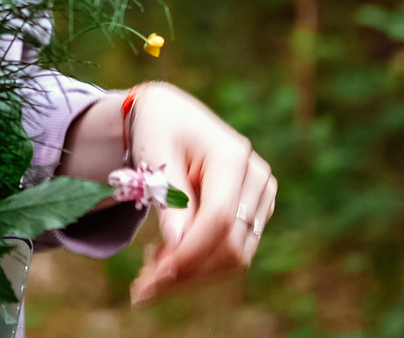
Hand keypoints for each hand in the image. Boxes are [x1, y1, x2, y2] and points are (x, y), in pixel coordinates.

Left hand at [60, 81, 276, 302]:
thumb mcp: (155, 155)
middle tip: (142, 286)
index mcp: (233, 157)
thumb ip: (169, 196)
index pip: (219, 219)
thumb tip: (177, 243)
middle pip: (230, 244)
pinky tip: (168, 259)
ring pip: (235, 255)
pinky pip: (234, 250)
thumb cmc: (159, 129)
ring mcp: (261, 197)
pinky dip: (202, 263)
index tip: (155, 274)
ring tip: (150, 273)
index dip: (189, 252)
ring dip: (194, 273)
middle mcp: (257, 179)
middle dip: (187, 271)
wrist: (172, 116)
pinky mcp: (255, 212)